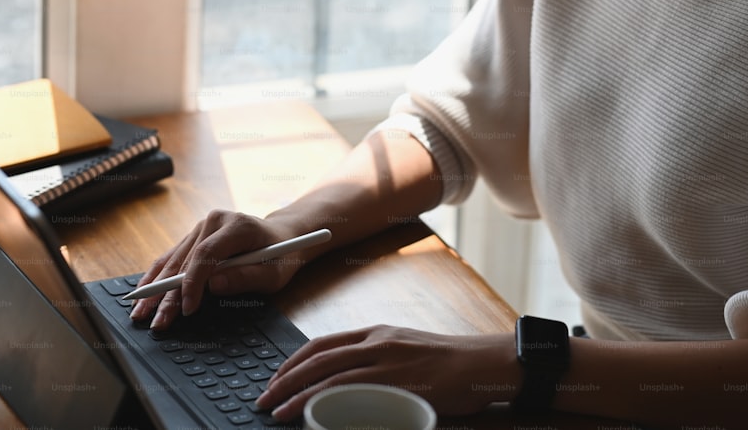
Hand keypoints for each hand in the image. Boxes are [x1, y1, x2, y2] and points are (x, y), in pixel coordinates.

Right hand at [130, 210, 306, 329]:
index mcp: (236, 226)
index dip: (192, 283)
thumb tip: (213, 286)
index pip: (206, 255)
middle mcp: (214, 221)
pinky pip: (171, 257)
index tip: (187, 309)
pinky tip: (143, 291)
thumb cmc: (281, 256)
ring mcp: (201, 227)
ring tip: (140, 311)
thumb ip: (246, 279)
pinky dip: (157, 276)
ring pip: (173, 260)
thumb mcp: (274, 274)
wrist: (282, 235)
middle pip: (184, 260)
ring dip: (155, 287)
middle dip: (167, 294)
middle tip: (155, 321)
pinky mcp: (194, 236)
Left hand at [255, 325, 519, 421]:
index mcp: (376, 333)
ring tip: (274, 410)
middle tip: (263, 397)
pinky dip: (322, 401)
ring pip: (327, 374)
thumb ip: (379, 362)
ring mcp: (385, 360)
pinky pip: (350, 391)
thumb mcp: (408, 352)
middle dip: (284, 378)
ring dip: (295, 393)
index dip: (294, 361)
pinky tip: (307, 414)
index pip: (322, 343)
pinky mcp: (397, 381)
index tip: (276, 377)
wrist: (484, 363)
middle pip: (316, 357)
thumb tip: (351, 382)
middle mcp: (376, 342)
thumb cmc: (450, 363)